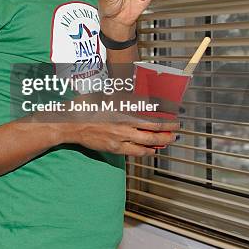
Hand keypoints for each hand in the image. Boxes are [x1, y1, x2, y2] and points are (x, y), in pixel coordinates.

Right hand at [42, 91, 178, 155]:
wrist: (72, 123)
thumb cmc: (86, 107)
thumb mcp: (105, 96)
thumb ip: (122, 98)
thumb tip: (136, 97)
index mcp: (123, 108)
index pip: (151, 112)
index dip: (164, 115)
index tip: (173, 114)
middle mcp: (125, 123)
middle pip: (154, 128)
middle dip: (168, 129)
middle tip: (177, 128)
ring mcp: (121, 137)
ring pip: (148, 141)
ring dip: (162, 141)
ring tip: (169, 139)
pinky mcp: (116, 147)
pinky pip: (136, 151)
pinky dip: (147, 151)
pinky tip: (152, 149)